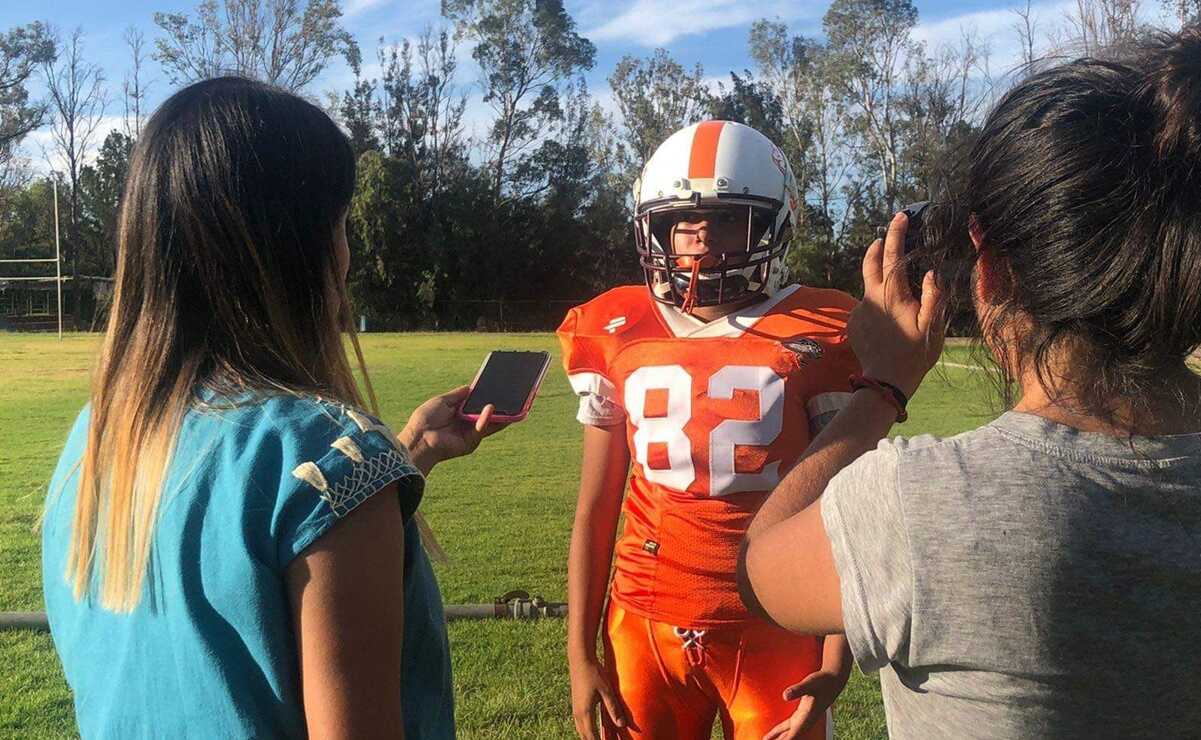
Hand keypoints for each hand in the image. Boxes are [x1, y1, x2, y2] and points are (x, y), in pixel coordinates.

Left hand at [397, 386, 506, 474]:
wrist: (419, 437)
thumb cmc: (426, 419)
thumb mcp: (443, 400)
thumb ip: (459, 394)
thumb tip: (472, 386)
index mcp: (459, 413)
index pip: (478, 404)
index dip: (487, 396)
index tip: (498, 385)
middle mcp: (467, 423)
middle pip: (488, 413)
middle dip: (501, 404)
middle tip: (513, 392)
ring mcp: (470, 433)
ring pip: (490, 422)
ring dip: (501, 412)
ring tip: (511, 400)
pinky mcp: (471, 442)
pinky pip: (482, 429)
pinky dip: (487, 419)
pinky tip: (491, 408)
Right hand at [569, 659, 627, 739]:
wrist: (580, 659)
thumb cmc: (594, 673)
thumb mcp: (606, 690)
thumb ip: (613, 708)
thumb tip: (622, 724)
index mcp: (585, 712)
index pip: (592, 736)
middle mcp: (578, 713)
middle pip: (584, 736)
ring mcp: (575, 709)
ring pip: (581, 731)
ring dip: (589, 738)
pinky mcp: (576, 704)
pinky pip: (579, 724)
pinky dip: (585, 731)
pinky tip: (591, 731)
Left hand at [763, 669, 848, 739]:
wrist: (834, 680)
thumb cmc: (822, 681)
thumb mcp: (810, 683)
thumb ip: (798, 689)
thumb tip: (784, 696)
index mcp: (808, 716)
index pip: (794, 733)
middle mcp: (806, 720)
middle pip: (791, 736)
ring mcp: (805, 717)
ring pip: (790, 732)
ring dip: (779, 738)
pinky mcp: (803, 713)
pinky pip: (790, 726)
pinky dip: (782, 730)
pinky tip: (776, 733)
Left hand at [849, 211, 946, 397]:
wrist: (886, 382)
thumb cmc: (914, 355)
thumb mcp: (933, 327)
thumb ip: (934, 297)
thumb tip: (932, 272)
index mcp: (892, 295)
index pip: (891, 255)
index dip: (896, 233)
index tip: (900, 216)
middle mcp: (870, 298)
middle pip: (870, 262)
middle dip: (878, 245)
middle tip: (886, 236)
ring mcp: (859, 310)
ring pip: (870, 286)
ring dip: (882, 283)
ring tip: (899, 300)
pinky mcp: (853, 322)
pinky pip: (866, 305)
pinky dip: (877, 304)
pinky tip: (889, 321)